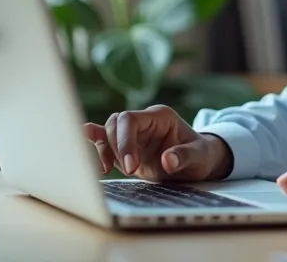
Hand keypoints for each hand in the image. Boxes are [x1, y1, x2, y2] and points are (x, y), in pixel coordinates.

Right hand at [83, 104, 232, 181]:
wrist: (199, 163)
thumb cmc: (201, 156)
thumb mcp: (200, 158)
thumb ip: (185, 156)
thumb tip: (167, 160)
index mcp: (160, 116)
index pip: (130, 120)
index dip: (125, 141)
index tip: (131, 166)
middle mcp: (144, 120)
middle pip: (116, 123)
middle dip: (114, 146)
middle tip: (129, 171)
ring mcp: (134, 133)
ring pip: (108, 131)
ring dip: (105, 149)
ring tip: (107, 169)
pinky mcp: (127, 146)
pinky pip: (106, 139)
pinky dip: (96, 142)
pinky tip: (85, 139)